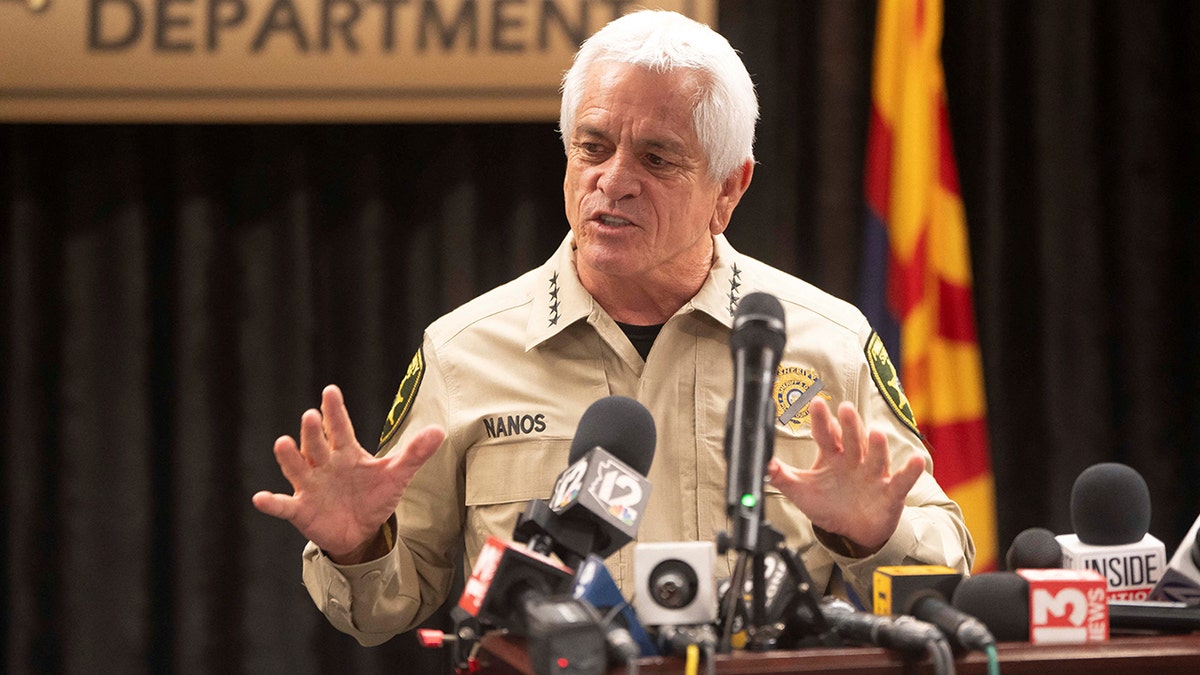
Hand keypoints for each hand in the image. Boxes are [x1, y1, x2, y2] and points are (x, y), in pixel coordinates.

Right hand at [252, 384, 445, 563]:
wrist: (362, 530)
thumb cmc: (375, 495)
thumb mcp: (397, 474)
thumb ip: (415, 453)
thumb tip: (440, 430)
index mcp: (346, 452)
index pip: (340, 427)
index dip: (335, 410)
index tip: (330, 391)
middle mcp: (324, 464)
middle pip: (316, 444)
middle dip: (313, 431)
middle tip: (310, 415)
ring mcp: (310, 486)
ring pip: (296, 468)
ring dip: (289, 457)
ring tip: (282, 443)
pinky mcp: (301, 509)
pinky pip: (283, 505)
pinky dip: (272, 502)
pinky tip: (261, 498)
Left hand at [766, 397, 923, 553]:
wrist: (854, 533)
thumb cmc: (830, 506)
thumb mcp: (802, 491)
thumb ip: (781, 476)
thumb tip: (761, 463)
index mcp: (832, 455)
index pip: (825, 434)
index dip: (821, 420)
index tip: (815, 403)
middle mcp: (854, 460)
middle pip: (852, 438)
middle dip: (849, 424)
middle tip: (844, 408)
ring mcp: (874, 474)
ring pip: (875, 456)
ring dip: (876, 445)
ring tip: (874, 433)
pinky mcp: (890, 492)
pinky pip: (901, 480)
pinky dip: (910, 471)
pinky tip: (916, 461)